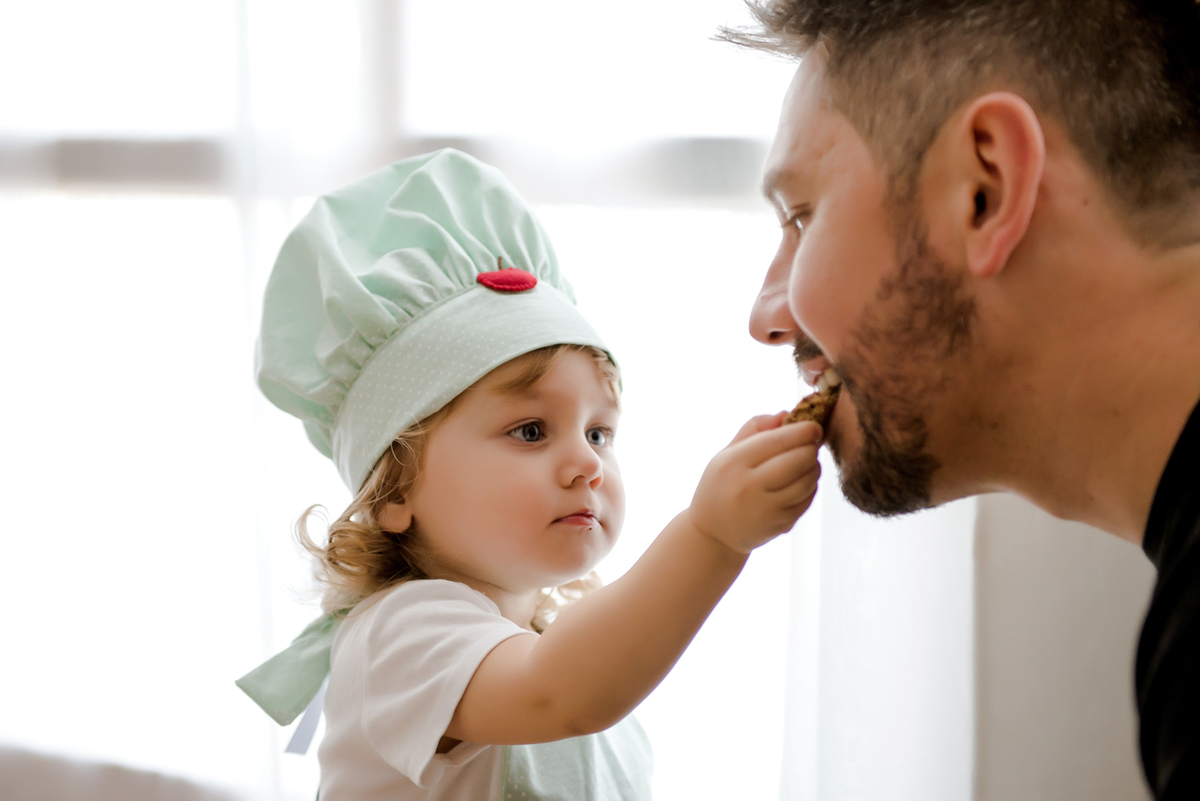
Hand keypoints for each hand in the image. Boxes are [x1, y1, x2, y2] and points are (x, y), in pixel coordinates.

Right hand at [686, 413, 821, 553]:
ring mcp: (766, 509)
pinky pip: (807, 500)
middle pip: (798, 460)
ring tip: (806, 462)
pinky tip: (802, 481)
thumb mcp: (726, 454)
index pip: (777, 440)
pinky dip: (811, 487)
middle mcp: (749, 487)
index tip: (814, 427)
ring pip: (807, 481)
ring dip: (813, 467)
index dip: (802, 431)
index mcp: (733, 463)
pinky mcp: (780, 525)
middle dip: (811, 448)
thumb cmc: (721, 486)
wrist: (712, 534)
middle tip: (811, 443)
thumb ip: (753, 430)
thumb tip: (785, 414)